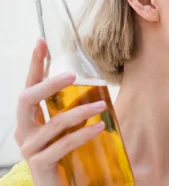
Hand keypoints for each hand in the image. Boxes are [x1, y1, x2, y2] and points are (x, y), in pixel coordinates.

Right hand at [14, 40, 106, 185]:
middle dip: (48, 83)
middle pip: (26, 99)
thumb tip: (92, 91)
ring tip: (103, 106)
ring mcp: (29, 148)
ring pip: (53, 123)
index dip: (34, 65)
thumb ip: (70, 114)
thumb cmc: (65, 159)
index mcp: (28, 121)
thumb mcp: (66, 132)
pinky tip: (99, 128)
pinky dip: (83, 134)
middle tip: (73, 75)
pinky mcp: (40, 164)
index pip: (28, 87)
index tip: (41, 42)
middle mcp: (23, 132)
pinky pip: (63, 144)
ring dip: (80, 112)